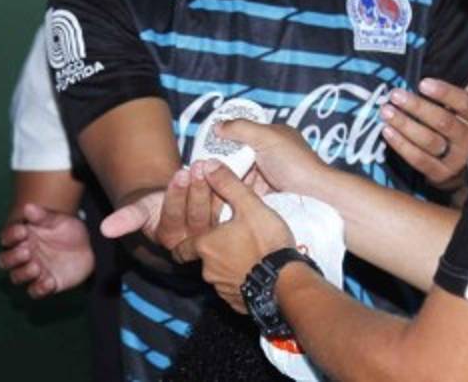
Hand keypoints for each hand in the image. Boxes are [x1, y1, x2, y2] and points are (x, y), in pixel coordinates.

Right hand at [0, 204, 92, 297]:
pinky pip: (35, 291)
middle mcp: (22, 255)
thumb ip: (42, 216)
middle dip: (12, 257)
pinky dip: (40, 288)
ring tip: (37, 267)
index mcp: (22, 237)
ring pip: (16, 277)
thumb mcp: (58, 220)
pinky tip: (50, 281)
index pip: (7, 237)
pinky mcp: (44, 284)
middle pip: (5, 261)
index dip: (11, 235)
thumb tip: (27, 207)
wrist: (87, 247)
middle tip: (27, 252)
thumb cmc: (67, 230)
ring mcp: (32, 271)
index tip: (22, 231)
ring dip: (24, 274)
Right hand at [100, 161, 219, 253]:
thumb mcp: (138, 210)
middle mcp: (192, 242)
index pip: (173, 219)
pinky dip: (227, 189)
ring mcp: (211, 234)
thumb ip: (126, 218)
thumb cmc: (150, 207)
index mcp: (170, 242)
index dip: (176, 195)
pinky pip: (229, 207)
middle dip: (196, 190)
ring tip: (208, 165)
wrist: (167, 206)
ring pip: (213, 211)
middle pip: (196, 217)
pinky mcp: (226, 224)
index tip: (179, 174)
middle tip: (198, 166)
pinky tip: (226, 171)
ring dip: (212, 187)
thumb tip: (105, 229)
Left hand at [174, 163, 293, 313]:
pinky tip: (255, 272)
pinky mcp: (237, 303)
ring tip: (247, 254)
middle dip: (212, 250)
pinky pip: (234, 290)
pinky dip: (240, 281)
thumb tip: (208, 163)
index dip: (185, 241)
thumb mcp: (249, 206)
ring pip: (218, 275)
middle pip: (202, 259)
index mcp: (205, 245)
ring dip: (227, 266)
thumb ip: (228, 184)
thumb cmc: (266, 243)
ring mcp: (222, 290)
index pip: (181, 247)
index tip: (192, 238)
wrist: (286, 284)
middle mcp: (208, 270)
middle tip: (229, 240)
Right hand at [212, 120, 323, 194]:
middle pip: (241, 154)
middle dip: (226, 161)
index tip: (207, 146)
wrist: (315, 195)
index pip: (245, 132)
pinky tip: (225, 193)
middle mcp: (272, 152)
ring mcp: (272, 172)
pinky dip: (239, 190)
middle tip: (206, 168)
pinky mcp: (270, 191)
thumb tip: (218, 126)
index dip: (227, 138)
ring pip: (243, 173)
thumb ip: (241, 128)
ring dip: (231, 177)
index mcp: (274, 135)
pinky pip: (249, 188)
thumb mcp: (266, 137)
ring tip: (212, 182)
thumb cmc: (295, 163)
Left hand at [381, 44, 467, 187]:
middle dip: (417, 107)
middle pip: (443, 123)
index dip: (445, 94)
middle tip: (395, 94)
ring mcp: (457, 160)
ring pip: (429, 141)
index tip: (423, 83)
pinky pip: (420, 160)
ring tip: (386, 111)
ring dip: (405, 125)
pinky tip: (387, 132)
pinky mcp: (441, 175)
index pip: (465, 105)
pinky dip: (402, 146)